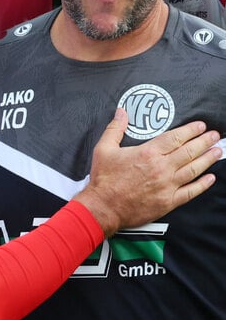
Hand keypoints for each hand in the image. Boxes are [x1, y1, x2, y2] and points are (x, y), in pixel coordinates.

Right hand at [76, 108, 220, 236]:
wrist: (104, 207)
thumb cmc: (104, 179)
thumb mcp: (104, 149)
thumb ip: (115, 129)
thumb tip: (121, 112)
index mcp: (147, 153)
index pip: (175, 138)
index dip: (190, 130)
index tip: (200, 126)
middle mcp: (161, 168)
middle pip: (189, 151)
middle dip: (204, 141)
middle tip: (214, 135)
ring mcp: (167, 185)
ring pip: (194, 169)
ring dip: (208, 159)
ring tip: (217, 151)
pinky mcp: (169, 201)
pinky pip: (191, 191)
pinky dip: (203, 184)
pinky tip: (210, 178)